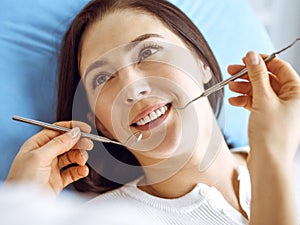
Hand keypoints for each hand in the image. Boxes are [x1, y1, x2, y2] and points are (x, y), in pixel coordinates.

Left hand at [5, 121, 93, 195]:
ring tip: (82, 161)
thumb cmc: (22, 181)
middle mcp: (45, 155)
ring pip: (72, 157)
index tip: (85, 129)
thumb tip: (74, 132)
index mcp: (36, 145)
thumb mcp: (39, 156)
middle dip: (78, 144)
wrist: (24, 207)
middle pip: (66, 144)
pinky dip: (80, 170)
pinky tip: (83, 170)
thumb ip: (59, 143)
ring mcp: (52, 168)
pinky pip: (73, 172)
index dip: (71, 128)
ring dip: (80, 157)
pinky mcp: (58, 181)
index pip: (56, 131)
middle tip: (88, 145)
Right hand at [228, 51, 299, 165]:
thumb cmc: (272, 134)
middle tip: (231, 71)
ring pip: (260, 91)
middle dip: (248, 75)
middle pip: (268, 79)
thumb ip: (257, 76)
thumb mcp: (263, 99)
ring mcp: (279, 109)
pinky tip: (234, 101)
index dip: (262, 61)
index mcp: (297, 92)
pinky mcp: (269, 118)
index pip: (280, 68)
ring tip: (230, 87)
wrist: (268, 162)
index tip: (245, 59)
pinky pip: (256, 103)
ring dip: (244, 88)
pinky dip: (244, 100)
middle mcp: (291, 100)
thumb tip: (252, 56)